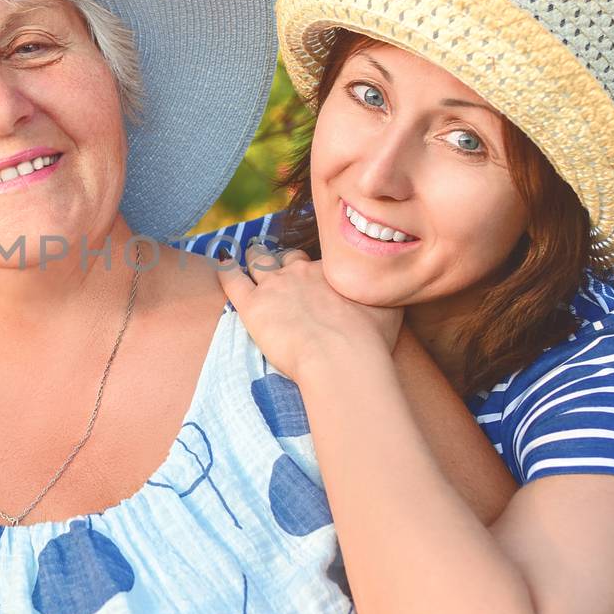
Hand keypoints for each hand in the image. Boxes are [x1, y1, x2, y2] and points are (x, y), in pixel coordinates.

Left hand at [218, 243, 403, 384]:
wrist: (342, 356)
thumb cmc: (370, 339)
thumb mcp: (389, 309)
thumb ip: (384, 295)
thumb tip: (392, 289)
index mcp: (327, 272)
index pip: (312, 263)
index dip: (308, 270)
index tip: (308, 280)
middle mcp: (299, 271)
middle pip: (285, 257)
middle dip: (281, 261)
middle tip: (279, 271)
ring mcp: (273, 286)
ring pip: (256, 260)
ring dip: (252, 258)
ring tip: (247, 256)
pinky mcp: (252, 305)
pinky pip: (230, 278)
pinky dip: (224, 268)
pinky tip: (220, 262)